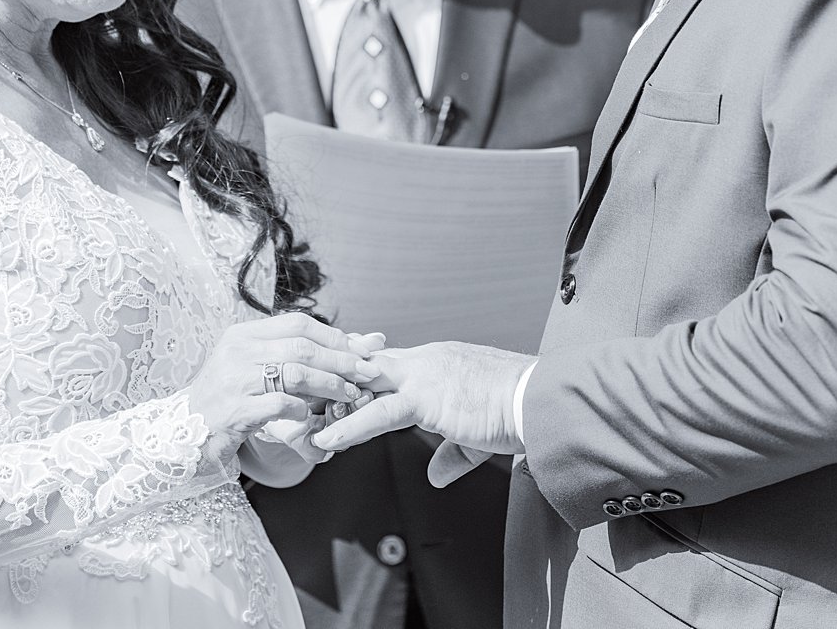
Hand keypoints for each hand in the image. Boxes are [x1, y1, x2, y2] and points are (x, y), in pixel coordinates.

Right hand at [182, 312, 385, 470]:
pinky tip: (311, 416)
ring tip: (349, 395)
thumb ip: (293, 354)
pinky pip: (280, 404)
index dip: (334, 336)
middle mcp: (236, 352)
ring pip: (296, 373)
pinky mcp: (234, 411)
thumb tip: (356, 341)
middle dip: (342, 360)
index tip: (360, 350)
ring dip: (330, 385)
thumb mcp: (253, 368)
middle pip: (303, 347)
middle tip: (368, 372)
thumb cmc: (227, 399)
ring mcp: (233, 381)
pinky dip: (302, 409)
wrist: (180, 435)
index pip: (299, 324)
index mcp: (242, 335)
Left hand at [311, 342, 533, 457]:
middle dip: (330, 382)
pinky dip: (350, 425)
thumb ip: (452, 453)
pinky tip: (327, 439)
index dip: (353, 380)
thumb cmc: (517, 411)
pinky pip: (379, 411)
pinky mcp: (429, 397)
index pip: (382, 367)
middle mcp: (425, 361)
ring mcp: (425, 374)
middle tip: (296, 399)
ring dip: (329, 400)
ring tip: (295, 416)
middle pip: (364, 367)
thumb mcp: (477, 434)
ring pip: (363, 383)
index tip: (326, 393)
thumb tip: (435, 474)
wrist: (540, 401)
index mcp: (436, 363)